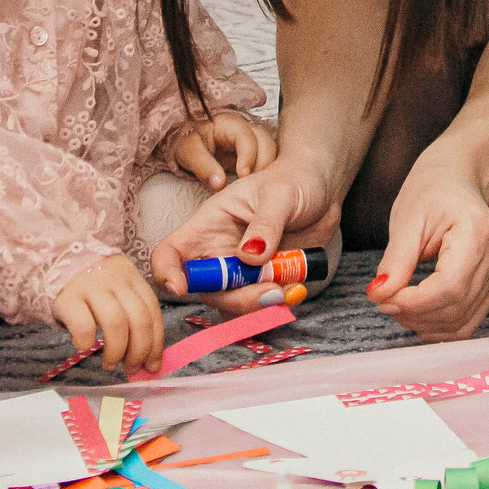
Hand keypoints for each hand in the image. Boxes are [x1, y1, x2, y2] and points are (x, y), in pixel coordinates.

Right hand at [51, 254, 166, 377]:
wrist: (51, 263)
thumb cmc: (88, 287)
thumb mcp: (114, 291)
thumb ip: (130, 314)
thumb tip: (147, 358)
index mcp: (131, 276)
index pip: (152, 310)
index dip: (155, 342)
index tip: (152, 365)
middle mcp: (115, 278)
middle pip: (139, 319)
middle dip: (139, 350)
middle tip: (132, 368)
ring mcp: (91, 285)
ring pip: (116, 323)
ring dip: (117, 350)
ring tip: (110, 363)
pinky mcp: (67, 297)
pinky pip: (84, 325)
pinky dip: (87, 342)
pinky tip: (84, 346)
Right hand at [148, 158, 341, 313]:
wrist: (323, 192)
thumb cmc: (293, 180)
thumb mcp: (279, 194)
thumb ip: (265, 224)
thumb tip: (249, 257)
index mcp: (209, 225)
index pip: (171, 252)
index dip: (165, 272)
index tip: (180, 288)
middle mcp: (219, 252)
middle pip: (206, 290)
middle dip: (236, 299)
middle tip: (271, 291)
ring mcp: (242, 272)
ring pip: (233, 306)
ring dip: (258, 308)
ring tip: (288, 290)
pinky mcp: (265, 284)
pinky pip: (261, 308)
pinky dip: (277, 307)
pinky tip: (296, 289)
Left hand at [164, 110, 277, 192]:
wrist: (188, 144)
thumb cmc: (186, 142)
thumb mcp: (187, 151)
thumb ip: (203, 166)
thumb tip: (220, 184)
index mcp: (228, 124)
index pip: (246, 135)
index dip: (248, 154)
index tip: (243, 175)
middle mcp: (244, 130)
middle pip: (265, 141)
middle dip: (264, 163)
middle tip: (252, 185)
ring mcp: (251, 142)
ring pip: (270, 152)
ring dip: (267, 169)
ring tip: (255, 188)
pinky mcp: (253, 156)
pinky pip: (266, 162)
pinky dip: (266, 174)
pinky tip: (258, 188)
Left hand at [366, 161, 488, 342]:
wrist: (456, 181)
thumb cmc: (431, 192)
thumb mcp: (407, 220)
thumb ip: (395, 261)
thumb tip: (379, 295)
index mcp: (477, 231)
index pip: (450, 284)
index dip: (415, 302)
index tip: (384, 298)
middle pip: (457, 306)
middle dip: (415, 315)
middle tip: (384, 303)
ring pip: (463, 322)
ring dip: (426, 325)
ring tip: (398, 306)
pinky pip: (469, 321)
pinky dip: (441, 327)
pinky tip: (418, 315)